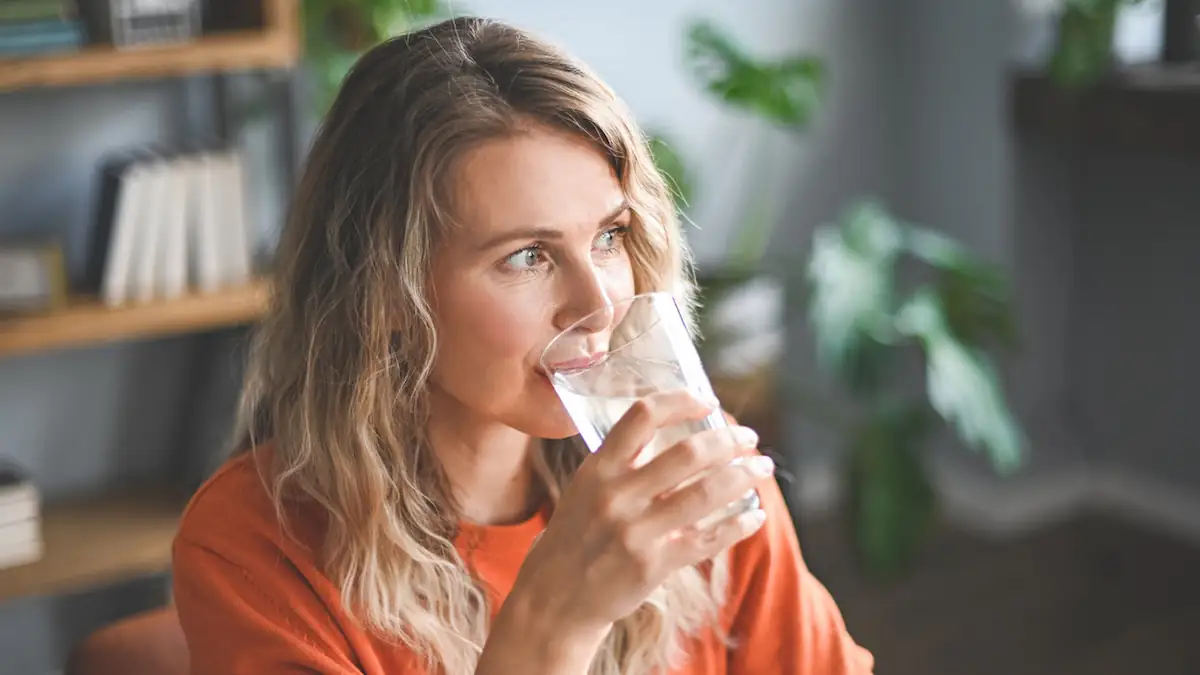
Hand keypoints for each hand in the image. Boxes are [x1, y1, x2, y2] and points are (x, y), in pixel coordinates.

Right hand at [506, 390, 774, 644]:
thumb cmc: (576, 536)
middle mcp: (616, 496)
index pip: (642, 417)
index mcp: (597, 469)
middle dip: (728, 439)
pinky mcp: (652, 566)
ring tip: (762, 467)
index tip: (707, 400)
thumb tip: (675, 431)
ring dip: (743, 476)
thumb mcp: (585, 489)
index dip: (680, 401)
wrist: (554, 598)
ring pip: (705, 493)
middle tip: (749, 436)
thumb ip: (623, 462)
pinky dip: (738, 525)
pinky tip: (755, 515)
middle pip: (687, 453)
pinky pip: (707, 540)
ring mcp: (635, 532)